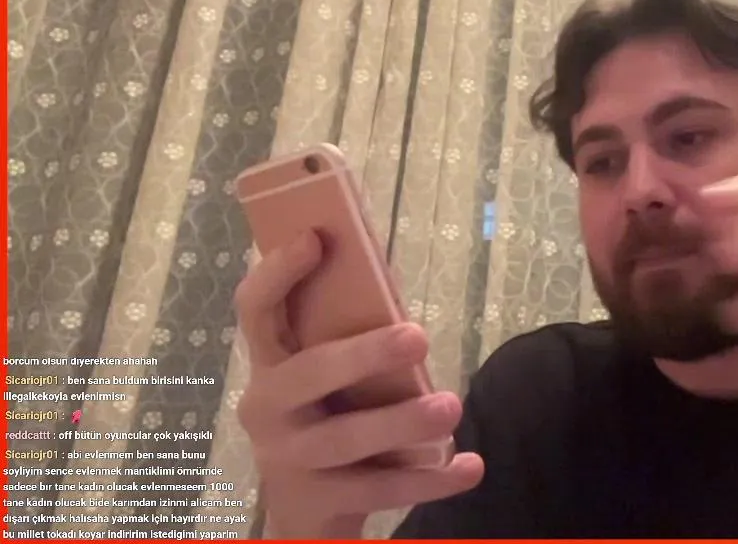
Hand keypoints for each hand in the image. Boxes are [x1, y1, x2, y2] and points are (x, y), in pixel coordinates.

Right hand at [234, 232, 483, 537]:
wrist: (306, 512)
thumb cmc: (329, 416)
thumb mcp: (330, 375)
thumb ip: (350, 331)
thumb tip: (391, 277)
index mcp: (269, 363)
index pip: (256, 310)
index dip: (278, 272)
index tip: (315, 238)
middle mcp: (267, 408)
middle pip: (307, 375)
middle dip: (362, 354)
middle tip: (418, 336)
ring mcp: (288, 459)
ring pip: (344, 440)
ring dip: (401, 422)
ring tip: (451, 406)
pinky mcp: (318, 502)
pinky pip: (377, 489)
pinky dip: (430, 479)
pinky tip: (469, 466)